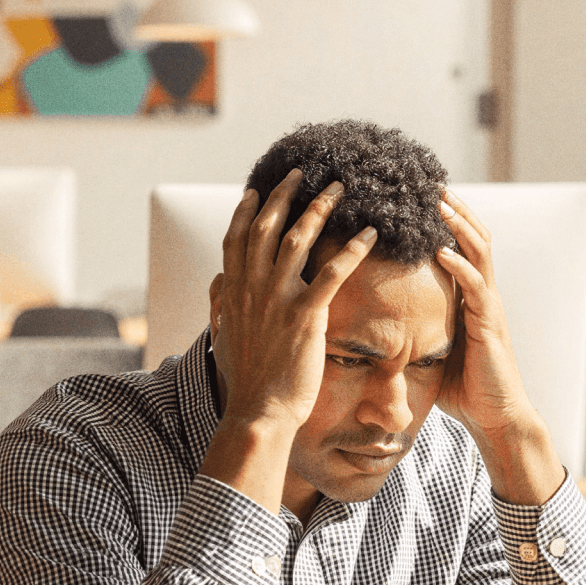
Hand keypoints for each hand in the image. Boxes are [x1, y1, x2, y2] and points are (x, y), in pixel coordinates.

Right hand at [209, 169, 376, 430]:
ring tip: (340, 190)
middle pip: (267, 226)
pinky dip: (351, 250)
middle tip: (304, 173)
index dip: (247, 210)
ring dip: (320, 209)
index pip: (236, 238)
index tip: (258, 189)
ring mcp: (277, 300)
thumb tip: (217, 283)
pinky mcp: (305, 316)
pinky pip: (331, 273)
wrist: (259, 411)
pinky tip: (368, 234)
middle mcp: (252, 288)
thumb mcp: (221, 337)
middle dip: (285, 195)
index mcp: (232, 292)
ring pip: (298, 240)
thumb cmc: (245, 380)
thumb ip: (219, 305)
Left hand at [433, 189, 563, 503]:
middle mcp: (483, 295)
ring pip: (480, 253)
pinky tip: (443, 251)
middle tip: (431, 182)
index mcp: (469, 297)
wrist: (495, 417)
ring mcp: (489, 307)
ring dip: (460, 225)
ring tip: (440, 202)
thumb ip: (418, 327)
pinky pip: (477, 288)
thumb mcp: (434, 349)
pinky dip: (461, 266)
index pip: (460, 245)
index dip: (445, 220)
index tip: (421, 196)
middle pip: (474, 237)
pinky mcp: (490, 325)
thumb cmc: (463, 387)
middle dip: (454, 208)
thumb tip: (379, 320)